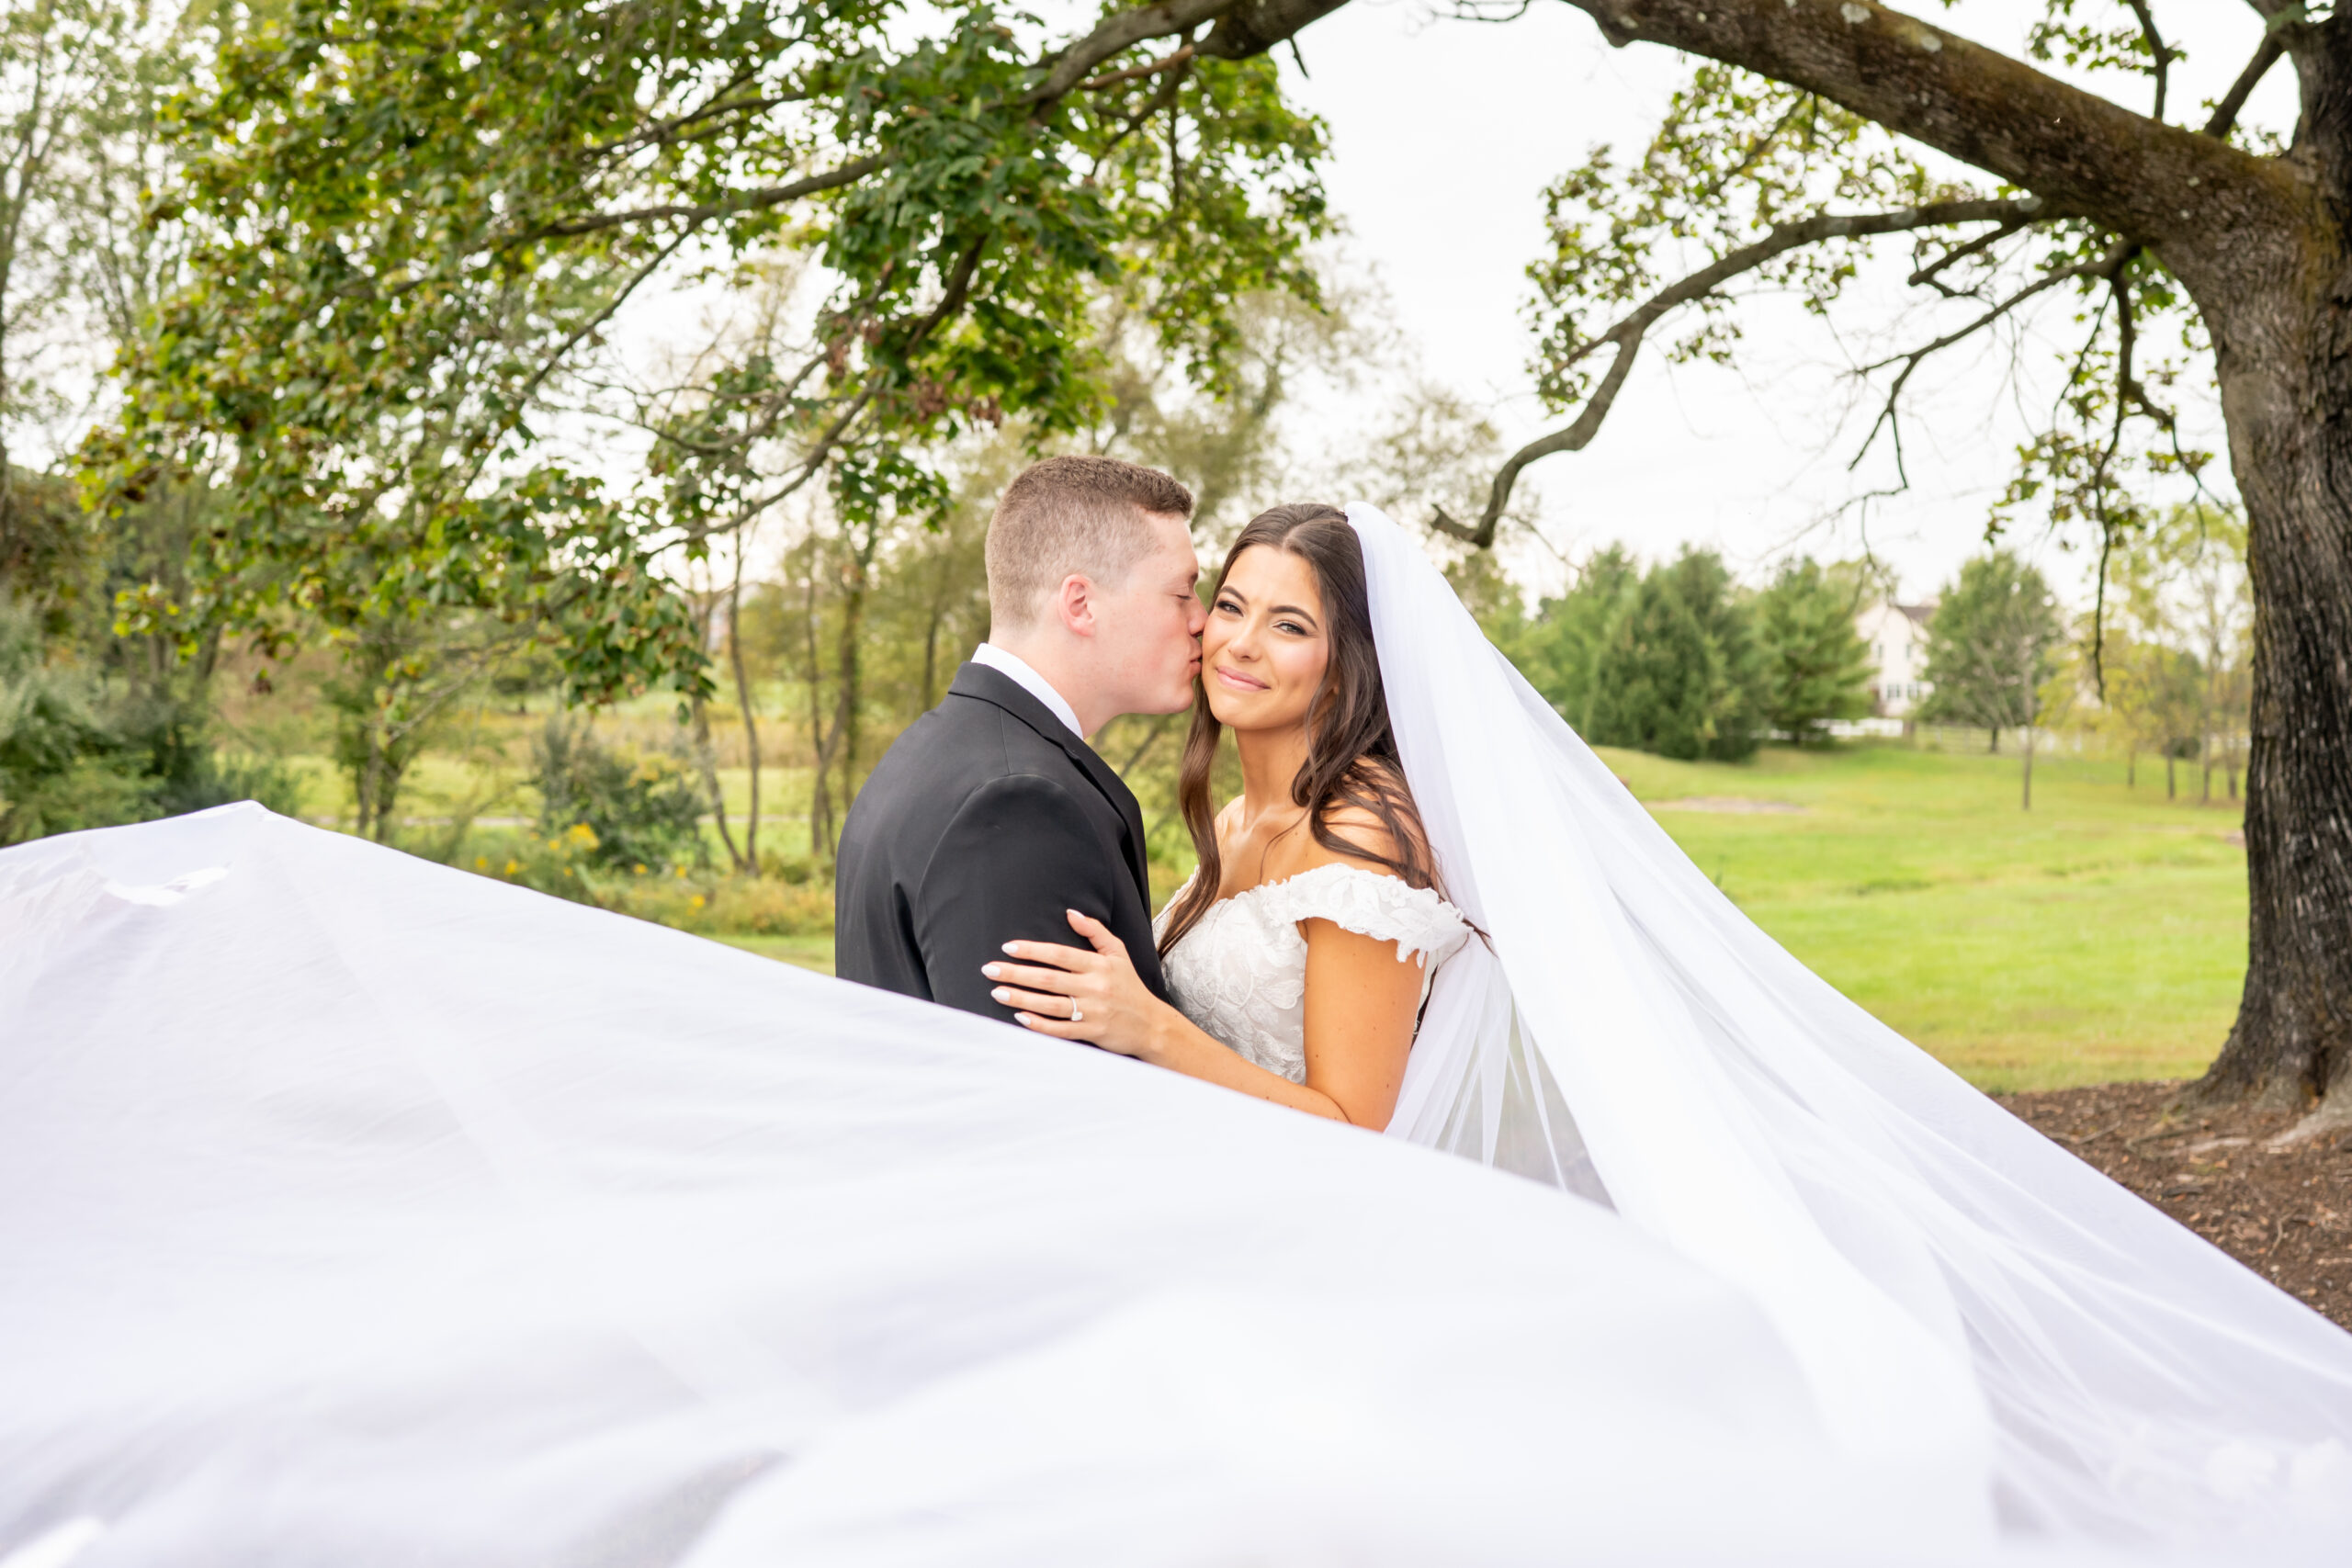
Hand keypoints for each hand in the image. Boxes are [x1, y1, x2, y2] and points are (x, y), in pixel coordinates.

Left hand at [983, 910, 1167, 1058]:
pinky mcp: (1091, 1033)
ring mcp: (1093, 1012)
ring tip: (997, 992)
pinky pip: (1060, 1029)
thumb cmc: (1129, 986)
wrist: (1151, 1025)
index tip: (1008, 948)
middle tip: (990, 970)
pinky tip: (1020, 1017)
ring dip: (1021, 998)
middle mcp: (1095, 987)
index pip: (1060, 954)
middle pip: (1049, 979)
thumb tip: (1070, 912)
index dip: (1032, 950)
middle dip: (1016, 973)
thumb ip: (1095, 931)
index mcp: (1099, 965)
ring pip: (1050, 1005)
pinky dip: (1039, 1024)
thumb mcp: (1118, 953)